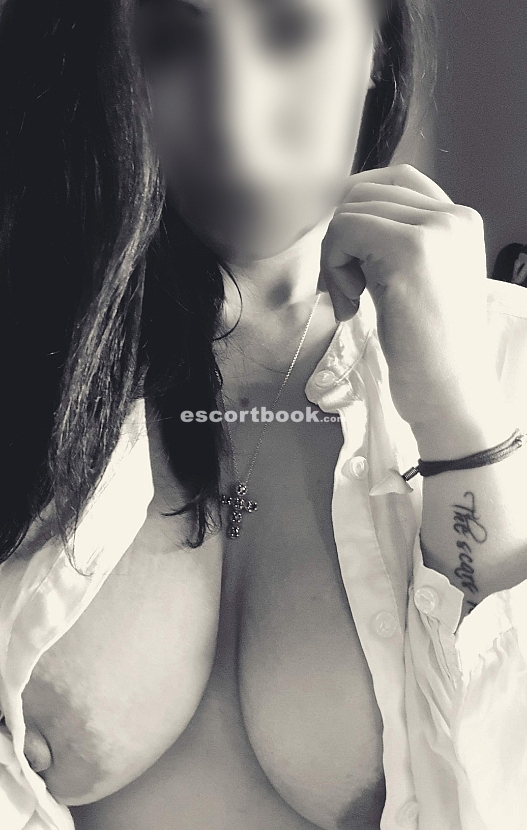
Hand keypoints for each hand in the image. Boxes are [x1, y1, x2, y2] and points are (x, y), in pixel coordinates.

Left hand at [318, 163, 509, 451]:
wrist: (451, 392)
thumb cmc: (429, 349)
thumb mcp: (418, 280)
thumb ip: (394, 242)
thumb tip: (340, 214)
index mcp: (460, 220)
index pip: (394, 180)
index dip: (355, 210)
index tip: (346, 256)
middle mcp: (453, 216)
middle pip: (365, 192)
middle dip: (340, 238)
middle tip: (346, 288)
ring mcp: (434, 230)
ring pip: (349, 210)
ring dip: (334, 256)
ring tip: (352, 299)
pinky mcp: (410, 250)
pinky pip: (344, 230)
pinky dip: (333, 266)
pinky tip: (352, 304)